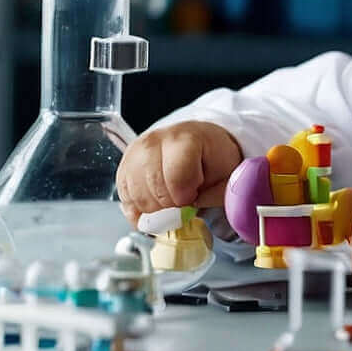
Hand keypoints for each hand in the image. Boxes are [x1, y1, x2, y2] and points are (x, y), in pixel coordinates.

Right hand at [116, 121, 243, 225]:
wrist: (198, 142)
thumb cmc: (213, 158)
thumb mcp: (228, 173)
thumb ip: (219, 194)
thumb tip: (196, 210)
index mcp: (183, 138)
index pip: (176, 177)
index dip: (186, 197)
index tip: (195, 197)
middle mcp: (153, 141)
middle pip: (154, 189)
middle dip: (172, 207)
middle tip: (185, 201)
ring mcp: (135, 153)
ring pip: (137, 197)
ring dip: (156, 210)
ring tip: (173, 201)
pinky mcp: (123, 167)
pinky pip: (126, 200)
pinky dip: (141, 211)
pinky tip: (157, 207)